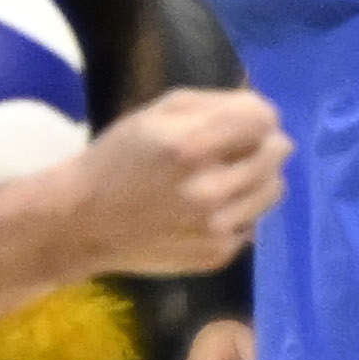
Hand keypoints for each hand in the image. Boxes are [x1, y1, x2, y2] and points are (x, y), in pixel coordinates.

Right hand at [38, 89, 285, 275]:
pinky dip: (237, 212)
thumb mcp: (153, 114)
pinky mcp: (217, 255)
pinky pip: (252, 222)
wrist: (81, 224)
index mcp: (189, 146)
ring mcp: (216, 228)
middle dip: (261, 142)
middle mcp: (209, 190)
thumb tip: (261, 110)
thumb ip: (211, 104)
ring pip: (274, 188)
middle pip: (277, 152)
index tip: (240, 119)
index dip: (256, 113)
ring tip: (225, 178)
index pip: (263, 118)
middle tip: (235, 148)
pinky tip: (206, 211)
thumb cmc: (116, 159)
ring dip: (256, 177)